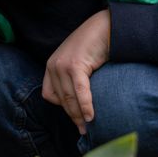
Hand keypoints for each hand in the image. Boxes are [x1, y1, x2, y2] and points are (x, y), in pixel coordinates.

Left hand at [43, 10, 110, 133]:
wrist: (107, 26)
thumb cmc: (96, 45)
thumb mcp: (80, 63)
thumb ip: (75, 79)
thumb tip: (80, 104)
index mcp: (51, 66)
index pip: (50, 95)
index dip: (62, 108)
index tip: (75, 118)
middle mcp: (53, 66)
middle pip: (60, 99)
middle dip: (72, 116)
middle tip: (83, 130)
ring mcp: (62, 65)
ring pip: (69, 97)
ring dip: (78, 115)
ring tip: (87, 127)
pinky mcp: (75, 65)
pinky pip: (80, 91)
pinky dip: (85, 105)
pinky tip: (90, 116)